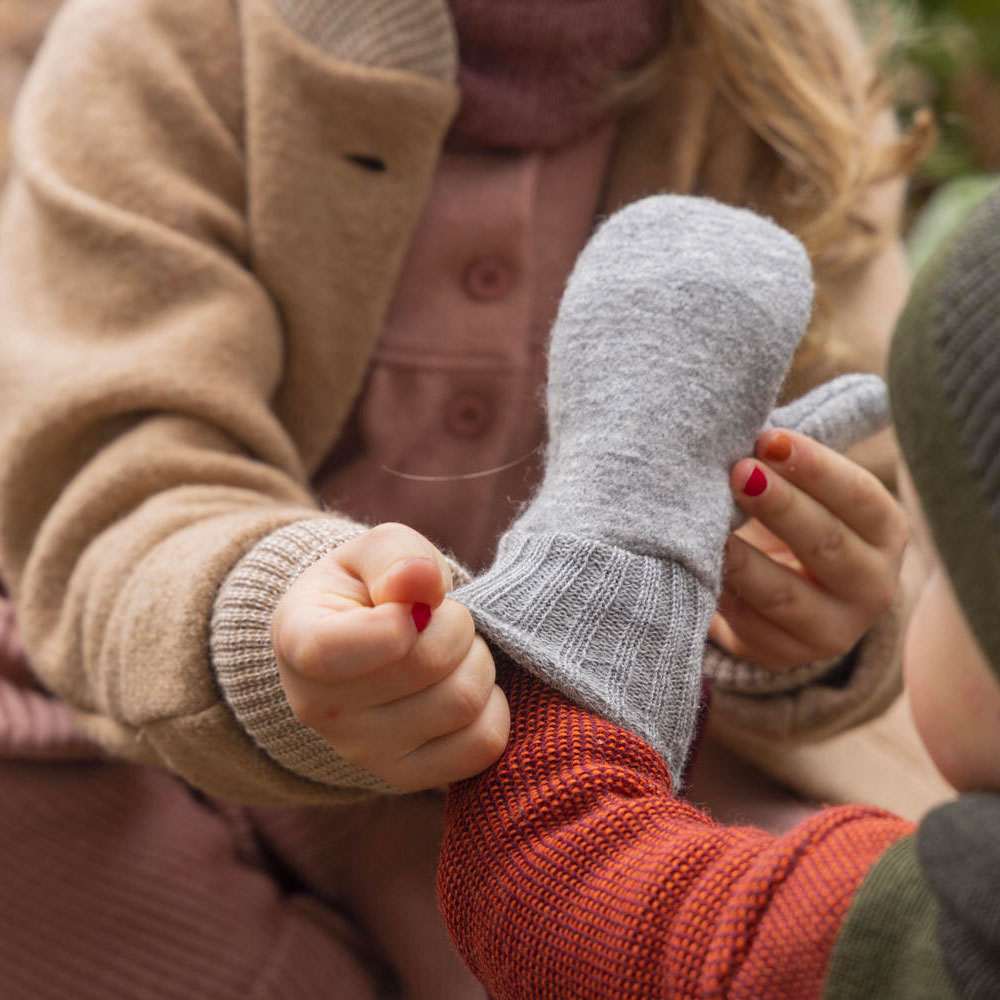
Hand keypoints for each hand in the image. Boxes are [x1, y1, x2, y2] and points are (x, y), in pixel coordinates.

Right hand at [270, 522, 509, 790]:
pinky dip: (493, 707)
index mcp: (299, 640)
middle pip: (427, 665)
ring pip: (463, 703)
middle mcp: (320, 709)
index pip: (336, 651)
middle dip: (456, 625)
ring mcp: (363, 752)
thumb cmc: (368, 589)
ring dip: (477, 662)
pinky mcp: (407, 777)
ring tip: (453, 650)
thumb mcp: (371, 552)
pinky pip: (482, 746)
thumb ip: (395, 556)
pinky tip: (464, 684)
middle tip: (442, 617)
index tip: (410, 606)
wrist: (362, 645)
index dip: (394, 624)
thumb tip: (420, 580)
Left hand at [708, 429, 907, 669]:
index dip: (815, 468)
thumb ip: (792, 456)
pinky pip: (746, 626)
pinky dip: (720, 594)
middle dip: (780, 506)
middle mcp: (871, 586)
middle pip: (827, 545)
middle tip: (736, 472)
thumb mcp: (804, 488)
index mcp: (885, 532)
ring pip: (784, 596)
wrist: (778, 594)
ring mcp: (829, 631)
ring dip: (744, 559)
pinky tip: (694, 566)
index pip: (860, 497)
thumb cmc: (787, 517)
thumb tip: (758, 412)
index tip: (768, 438)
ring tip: (710, 526)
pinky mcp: (781, 656)